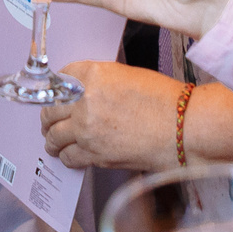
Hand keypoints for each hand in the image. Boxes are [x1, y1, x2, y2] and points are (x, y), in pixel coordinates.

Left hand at [38, 61, 181, 169]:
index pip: (61, 78)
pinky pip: (69, 156)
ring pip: (54, 136)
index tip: (55, 95)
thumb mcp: (128, 76)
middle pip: (50, 109)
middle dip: (48, 116)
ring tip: (54, 142)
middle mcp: (84, 100)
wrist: (184, 129)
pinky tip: (71, 155)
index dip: (57, 88)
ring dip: (52, 139)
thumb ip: (99, 82)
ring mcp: (86, 129)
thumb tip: (83, 92)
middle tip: (49, 121)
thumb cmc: (165, 101)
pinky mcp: (94, 154)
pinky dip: (67, 156)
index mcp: (94, 75)